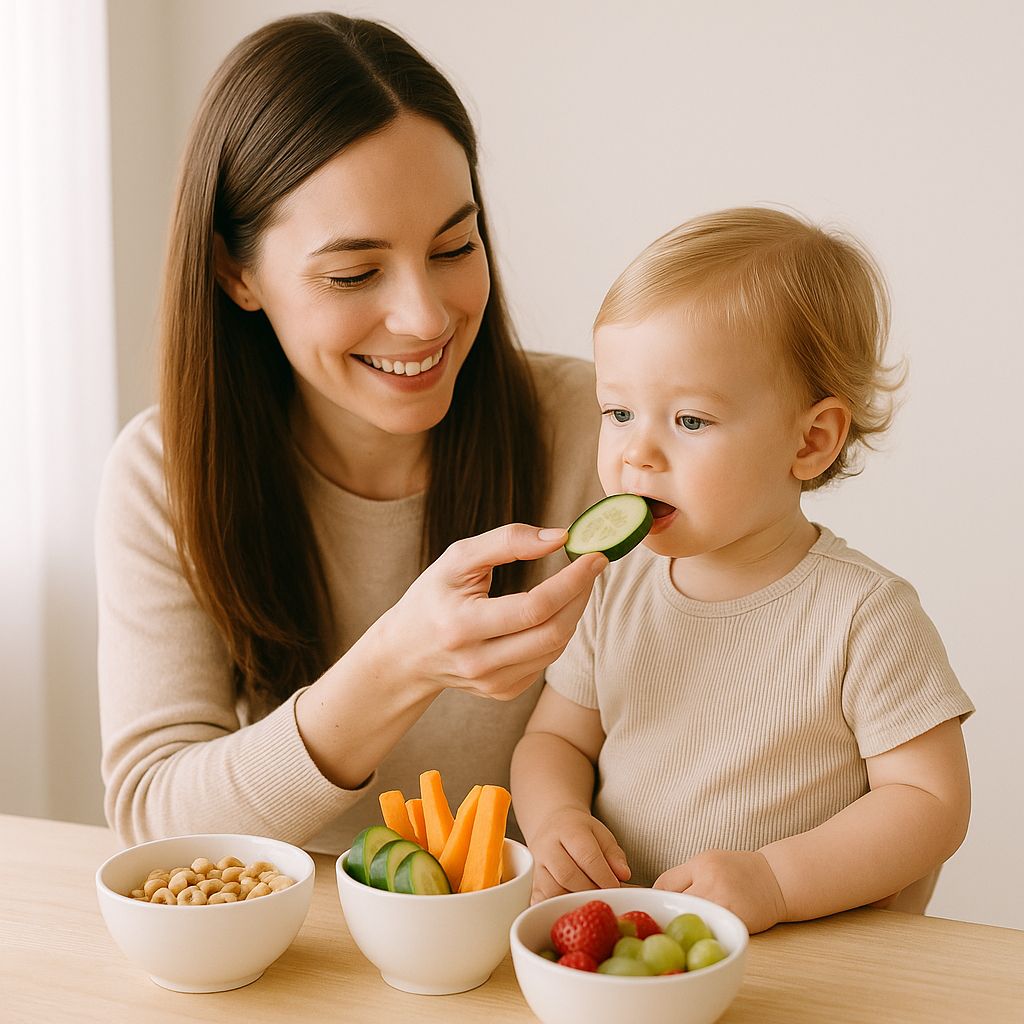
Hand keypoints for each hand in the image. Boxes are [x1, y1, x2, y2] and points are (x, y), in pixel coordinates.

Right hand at [373, 523, 606, 701]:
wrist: (405, 654)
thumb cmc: (433, 598)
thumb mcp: (457, 560)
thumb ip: (507, 541)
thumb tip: (558, 537)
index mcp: (462, 626)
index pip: (534, 607)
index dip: (571, 581)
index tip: (593, 555)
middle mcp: (478, 662)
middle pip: (553, 632)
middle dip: (581, 595)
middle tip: (592, 566)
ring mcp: (493, 683)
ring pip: (555, 648)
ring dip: (574, 612)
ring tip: (575, 584)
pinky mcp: (503, 692)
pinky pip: (546, 660)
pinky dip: (557, 632)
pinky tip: (552, 611)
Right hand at [528, 807, 630, 902]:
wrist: (552, 824)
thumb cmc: (579, 832)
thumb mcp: (600, 834)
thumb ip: (614, 854)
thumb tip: (624, 875)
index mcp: (568, 830)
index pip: (586, 855)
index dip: (603, 874)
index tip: (616, 887)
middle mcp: (547, 846)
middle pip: (567, 875)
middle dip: (590, 890)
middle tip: (605, 896)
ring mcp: (535, 866)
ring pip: (552, 891)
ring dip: (574, 901)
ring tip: (590, 901)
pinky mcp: (530, 883)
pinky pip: (539, 902)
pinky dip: (555, 909)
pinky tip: (570, 909)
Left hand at [654, 849, 786, 933]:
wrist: (777, 878)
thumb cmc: (740, 870)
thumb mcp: (709, 862)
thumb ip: (686, 876)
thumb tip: (657, 896)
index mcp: (701, 863)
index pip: (664, 884)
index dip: (657, 898)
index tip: (657, 908)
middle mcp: (710, 880)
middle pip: (676, 904)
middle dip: (670, 915)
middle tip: (667, 924)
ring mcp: (724, 901)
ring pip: (691, 920)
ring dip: (686, 928)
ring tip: (683, 933)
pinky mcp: (737, 921)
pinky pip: (711, 932)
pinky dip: (705, 935)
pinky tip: (704, 937)